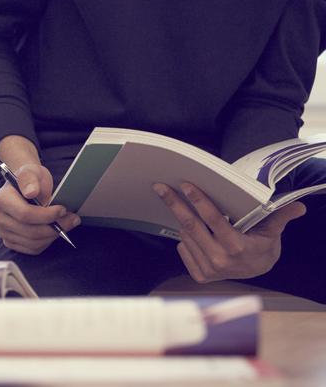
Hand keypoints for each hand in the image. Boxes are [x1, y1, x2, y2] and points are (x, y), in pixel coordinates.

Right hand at [0, 161, 78, 254]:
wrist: (27, 187)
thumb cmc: (31, 179)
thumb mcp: (33, 171)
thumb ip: (30, 179)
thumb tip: (31, 193)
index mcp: (1, 199)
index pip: (25, 214)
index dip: (46, 215)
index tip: (62, 210)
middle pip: (30, 231)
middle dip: (55, 227)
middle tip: (72, 219)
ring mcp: (3, 232)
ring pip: (33, 242)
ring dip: (53, 235)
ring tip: (66, 224)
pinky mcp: (10, 242)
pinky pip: (32, 249)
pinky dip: (47, 242)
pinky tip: (54, 231)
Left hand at [154, 181, 306, 281]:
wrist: (256, 270)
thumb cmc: (261, 245)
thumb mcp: (271, 231)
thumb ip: (279, 217)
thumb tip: (299, 206)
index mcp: (237, 247)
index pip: (213, 220)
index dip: (199, 201)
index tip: (186, 185)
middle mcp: (220, 260)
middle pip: (191, 225)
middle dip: (174, 204)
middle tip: (160, 187)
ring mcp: (208, 269)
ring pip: (185, 235)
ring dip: (184, 220)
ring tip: (187, 210)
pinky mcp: (200, 276)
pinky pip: (183, 248)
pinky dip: (186, 238)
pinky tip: (195, 234)